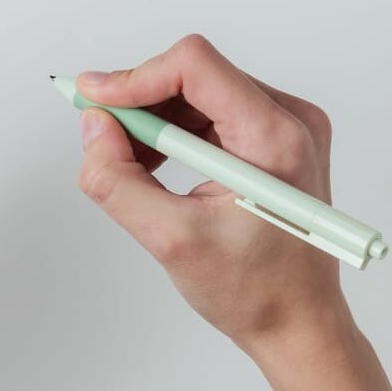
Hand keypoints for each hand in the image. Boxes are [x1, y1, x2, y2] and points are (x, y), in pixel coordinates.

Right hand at [74, 34, 391, 390]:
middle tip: (102, 136)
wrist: (298, 322)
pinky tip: (155, 164)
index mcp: (275, 139)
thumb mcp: (171, 240)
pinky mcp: (272, 139)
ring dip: (153, 120)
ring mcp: (284, 127)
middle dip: (139, 102)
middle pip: (193, 75)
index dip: (135, 78)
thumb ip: (118, 181)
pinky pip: (209, 111)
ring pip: (197, 91)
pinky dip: (173, 132)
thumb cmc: (255, 292)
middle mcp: (289, 120)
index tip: (94, 100)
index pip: (195, 67)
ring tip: (131, 163)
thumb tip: (93, 129)